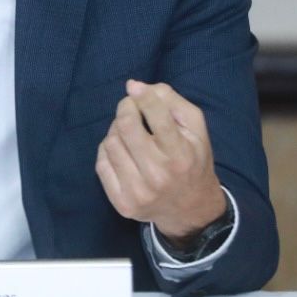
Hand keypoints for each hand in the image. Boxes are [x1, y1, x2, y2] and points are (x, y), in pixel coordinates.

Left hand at [95, 79, 226, 242]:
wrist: (191, 211)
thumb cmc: (192, 160)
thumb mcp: (195, 129)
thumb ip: (171, 101)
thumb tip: (134, 86)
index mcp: (181, 155)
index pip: (158, 118)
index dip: (144, 98)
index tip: (135, 88)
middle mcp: (159, 176)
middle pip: (126, 125)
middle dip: (126, 108)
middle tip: (132, 108)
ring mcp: (138, 192)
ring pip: (111, 142)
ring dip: (117, 131)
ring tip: (131, 136)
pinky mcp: (122, 203)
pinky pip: (102, 162)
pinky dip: (109, 151)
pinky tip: (124, 154)